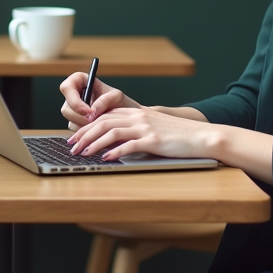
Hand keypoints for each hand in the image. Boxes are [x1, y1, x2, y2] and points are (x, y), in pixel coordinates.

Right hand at [59, 71, 139, 131]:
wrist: (125, 118)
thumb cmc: (120, 102)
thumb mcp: (117, 97)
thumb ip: (105, 100)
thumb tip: (92, 111)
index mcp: (80, 81)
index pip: (67, 87)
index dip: (75, 101)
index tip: (89, 111)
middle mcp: (74, 96)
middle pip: (66, 109)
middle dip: (80, 118)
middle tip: (95, 122)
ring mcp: (73, 111)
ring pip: (70, 122)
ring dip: (85, 126)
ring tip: (101, 125)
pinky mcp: (76, 124)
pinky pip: (76, 131)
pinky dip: (87, 133)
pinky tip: (98, 131)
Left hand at [67, 107, 216, 161]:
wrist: (201, 137)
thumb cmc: (177, 136)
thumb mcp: (153, 128)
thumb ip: (134, 131)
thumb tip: (112, 143)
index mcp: (137, 113)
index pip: (104, 117)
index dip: (86, 127)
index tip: (74, 138)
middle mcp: (138, 117)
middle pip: (103, 122)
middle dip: (83, 135)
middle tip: (71, 147)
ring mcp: (145, 128)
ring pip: (111, 132)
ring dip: (93, 144)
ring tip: (83, 154)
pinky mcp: (153, 140)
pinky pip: (128, 145)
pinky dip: (114, 152)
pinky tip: (105, 158)